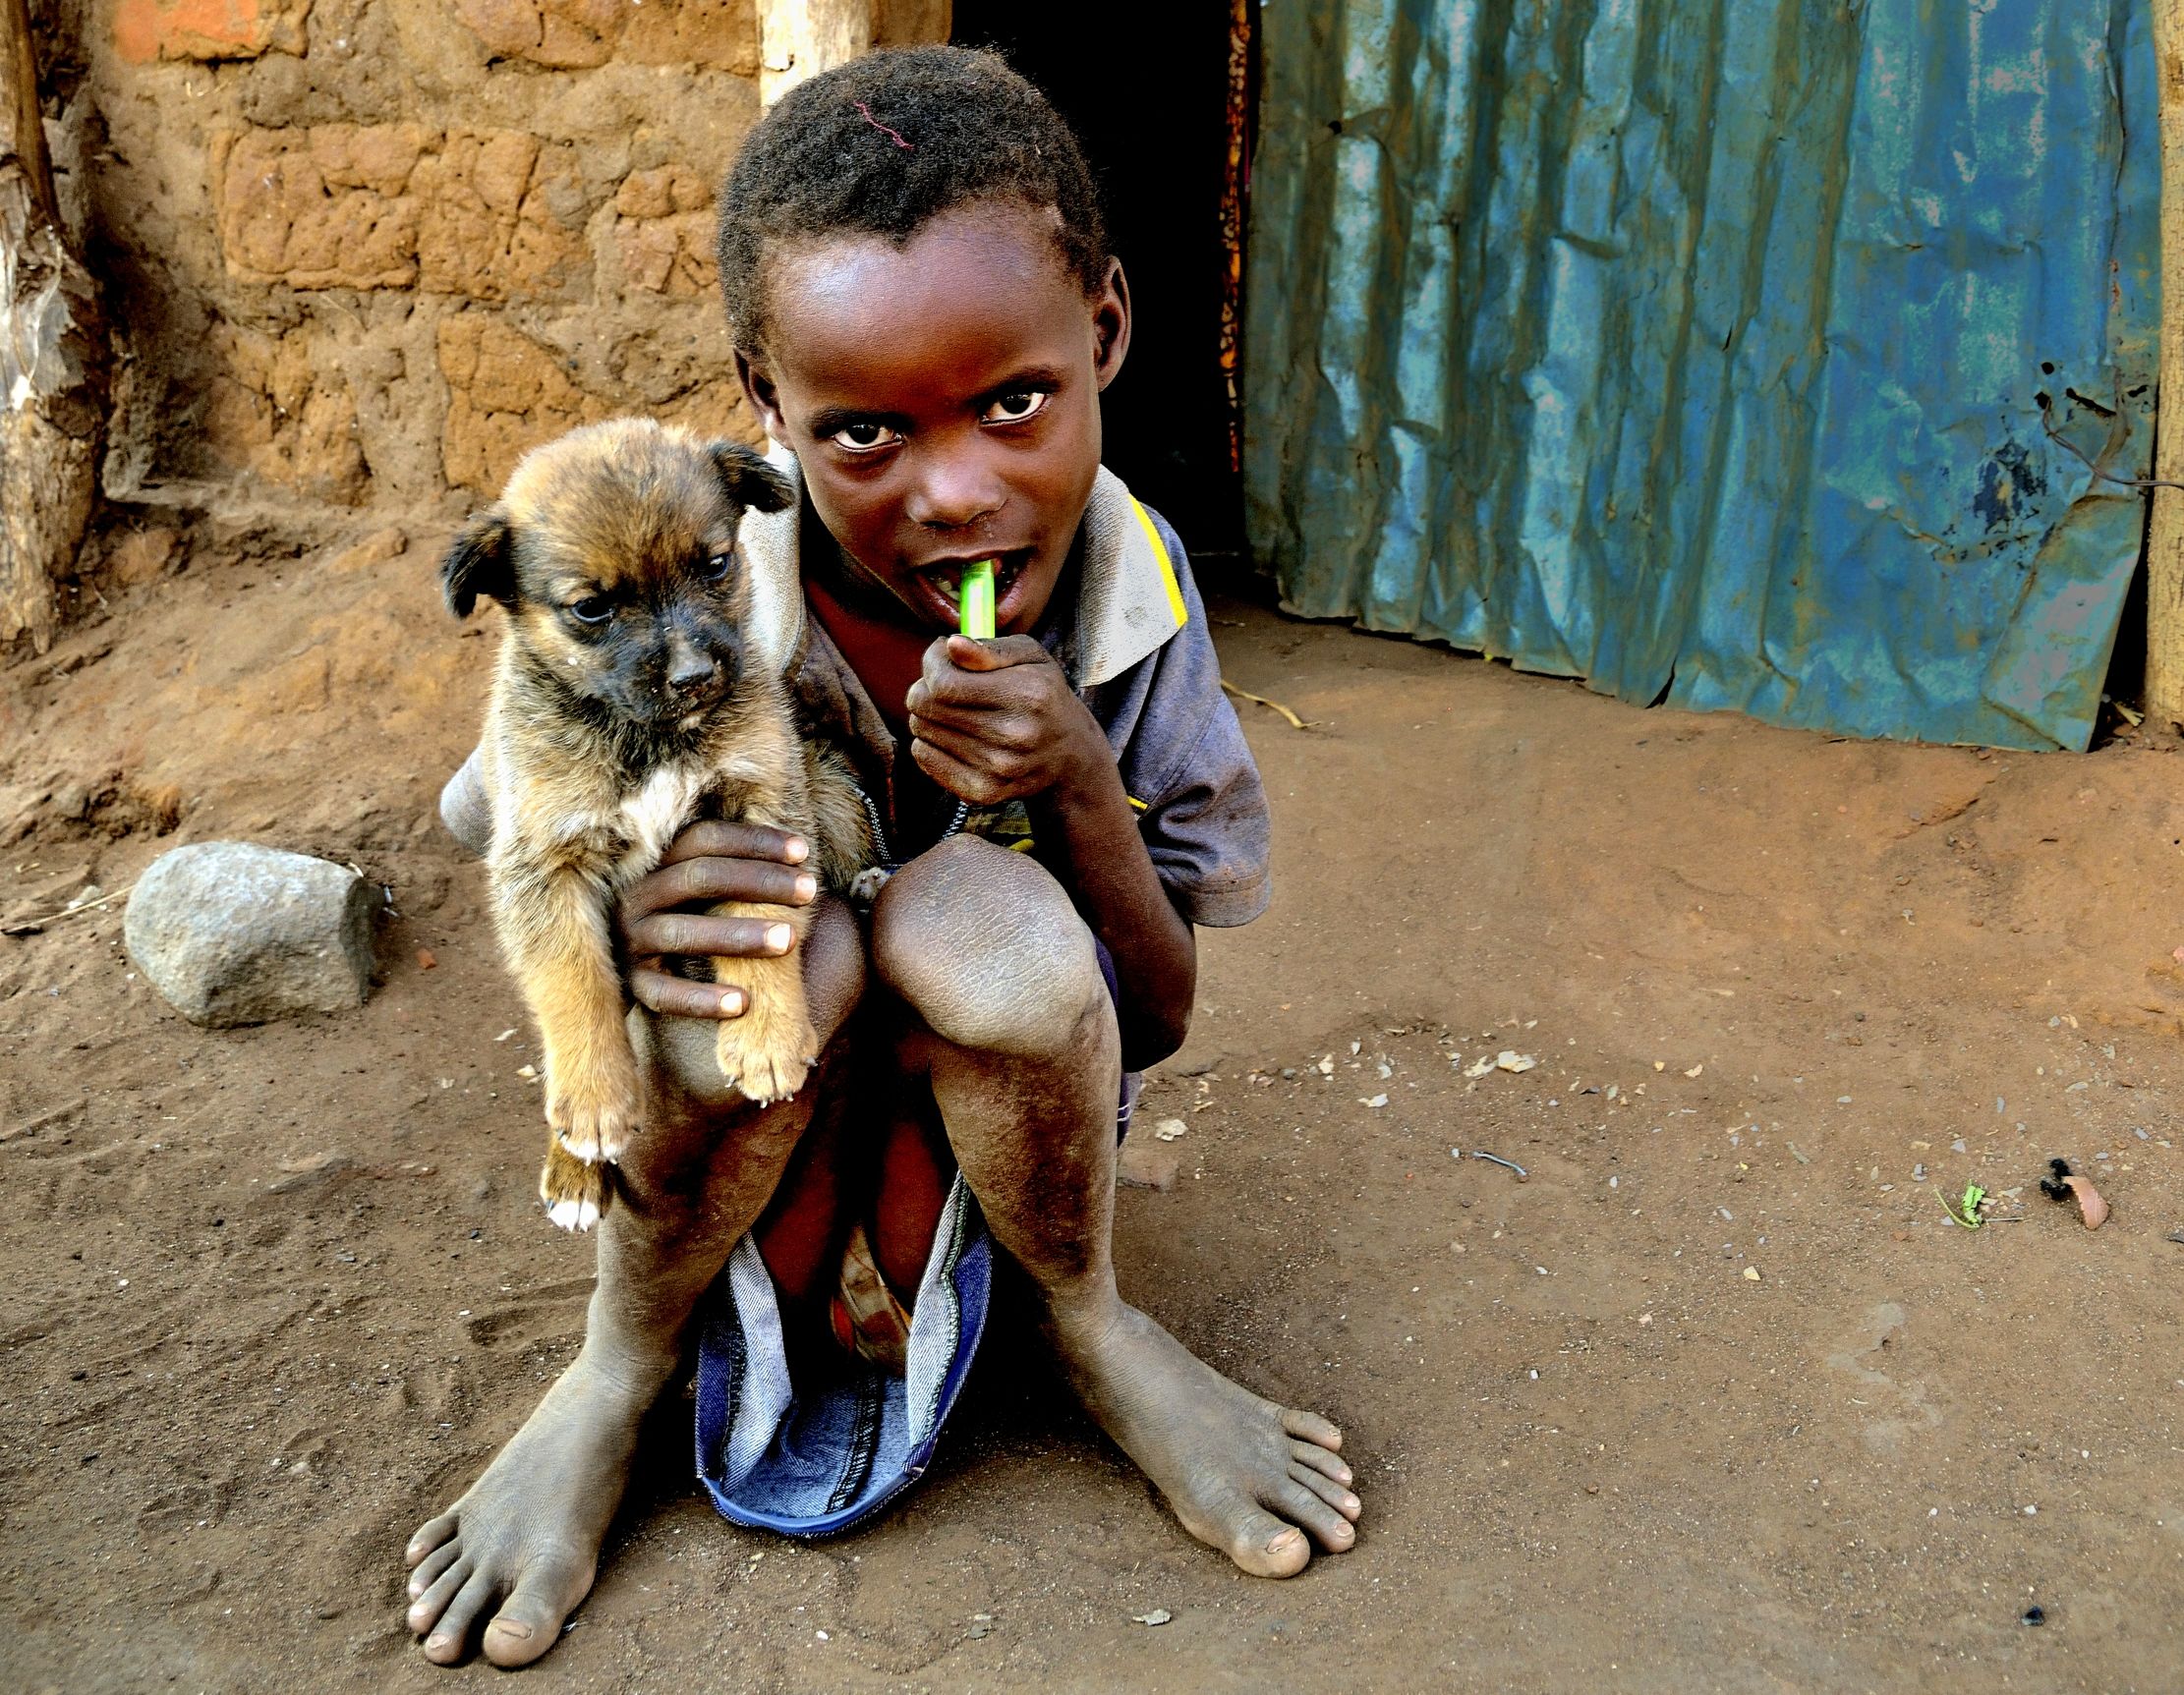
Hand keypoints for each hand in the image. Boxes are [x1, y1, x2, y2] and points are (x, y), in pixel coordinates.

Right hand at [615, 821, 816, 1019]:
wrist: (631, 976)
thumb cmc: (693, 922)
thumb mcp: (703, 891)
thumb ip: (733, 869)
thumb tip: (800, 849)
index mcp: (657, 865)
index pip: (703, 838)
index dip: (754, 841)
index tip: (803, 852)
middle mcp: (637, 897)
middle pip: (698, 878)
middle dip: (760, 881)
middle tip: (810, 891)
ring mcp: (629, 941)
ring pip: (681, 933)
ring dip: (739, 935)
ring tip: (791, 940)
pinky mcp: (630, 984)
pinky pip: (663, 994)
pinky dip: (702, 999)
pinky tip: (744, 1003)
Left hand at [904, 634, 1110, 808]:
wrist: (1068, 754)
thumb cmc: (1043, 695)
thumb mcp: (1030, 657)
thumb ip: (990, 647)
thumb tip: (951, 645)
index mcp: (1027, 695)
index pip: (944, 683)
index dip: (931, 664)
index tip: (939, 657)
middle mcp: (1013, 735)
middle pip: (926, 707)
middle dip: (925, 688)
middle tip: (942, 684)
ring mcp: (998, 768)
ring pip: (921, 730)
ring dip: (928, 715)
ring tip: (953, 710)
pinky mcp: (984, 792)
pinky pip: (925, 759)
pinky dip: (929, 743)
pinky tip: (953, 736)